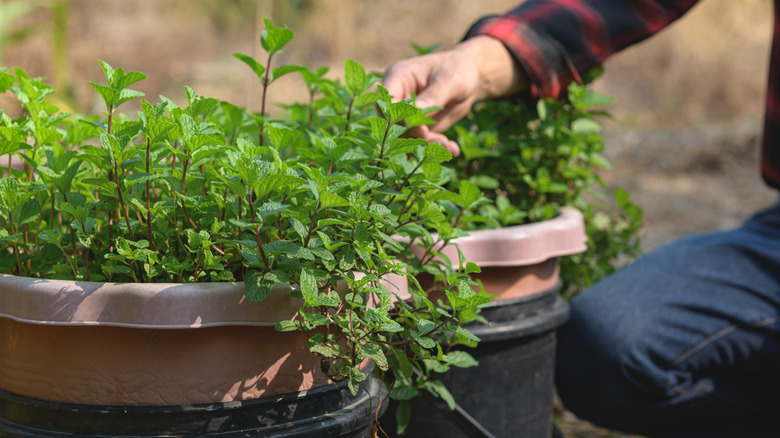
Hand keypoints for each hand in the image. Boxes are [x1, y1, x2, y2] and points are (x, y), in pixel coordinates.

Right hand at [383, 36, 524, 156]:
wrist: (471, 78)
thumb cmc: (458, 70)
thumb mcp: (450, 81)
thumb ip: (433, 96)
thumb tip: (416, 111)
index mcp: (397, 78)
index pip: (384, 102)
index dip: (396, 119)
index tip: (420, 128)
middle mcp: (397, 97)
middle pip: (393, 125)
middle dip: (415, 136)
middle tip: (440, 142)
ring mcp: (405, 114)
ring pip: (406, 137)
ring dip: (427, 146)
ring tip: (449, 147)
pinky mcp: (417, 127)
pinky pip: (419, 142)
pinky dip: (435, 148)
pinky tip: (452, 149)